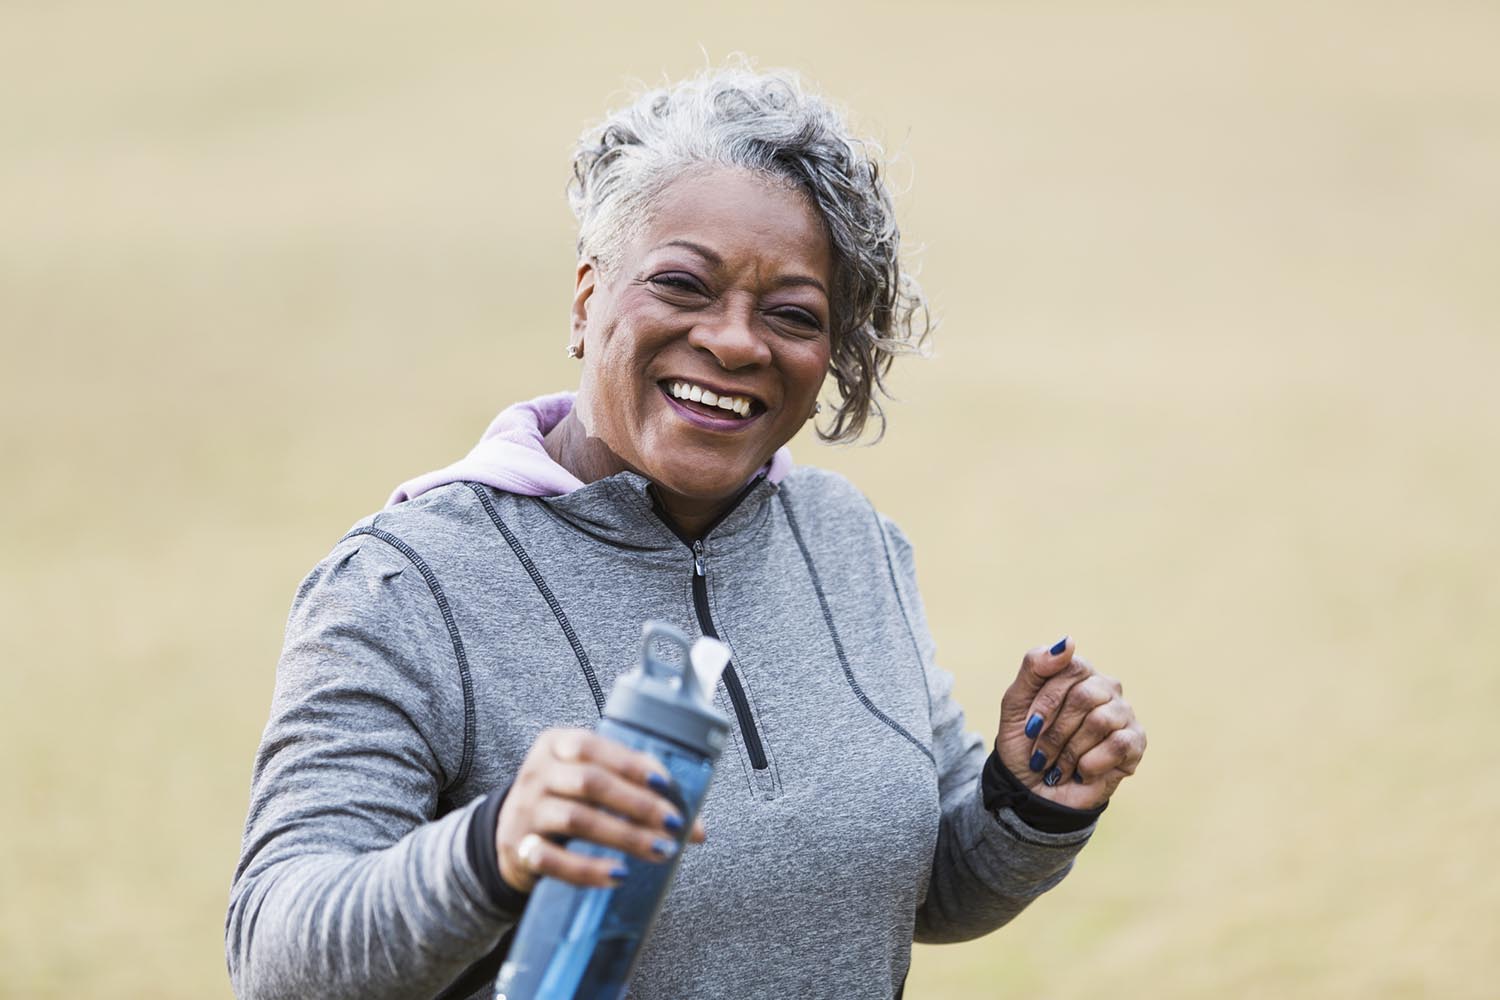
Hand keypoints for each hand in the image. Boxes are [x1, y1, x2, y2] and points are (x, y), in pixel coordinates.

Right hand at [496, 728, 706, 892]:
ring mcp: (525, 810)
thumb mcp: (592, 783)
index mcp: (557, 744)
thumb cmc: (567, 800)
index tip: (666, 785)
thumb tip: (697, 829)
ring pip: (576, 819)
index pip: (593, 746)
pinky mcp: (518, 848)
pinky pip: (553, 860)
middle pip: (590, 783)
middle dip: (637, 804)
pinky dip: (587, 870)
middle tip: (673, 824)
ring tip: (659, 850)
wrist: (511, 834)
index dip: (631, 765)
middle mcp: (537, 772)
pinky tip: (617, 875)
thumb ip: (639, 792)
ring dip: (623, 836)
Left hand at [995, 638, 1145, 809]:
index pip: (1069, 666)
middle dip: (1055, 731)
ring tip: (1060, 765)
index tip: (1029, 727)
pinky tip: (1082, 771)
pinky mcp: (1135, 742)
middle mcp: (1105, 687)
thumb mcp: (1016, 703)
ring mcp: (1123, 713)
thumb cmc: (1025, 744)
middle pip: (1084, 696)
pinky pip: (1118, 744)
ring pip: (1100, 720)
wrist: (1031, 791)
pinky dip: (1090, 763)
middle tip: (1042, 753)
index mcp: (1078, 672)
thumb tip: (1069, 642)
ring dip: (1070, 751)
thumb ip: (1035, 667)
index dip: (1046, 701)